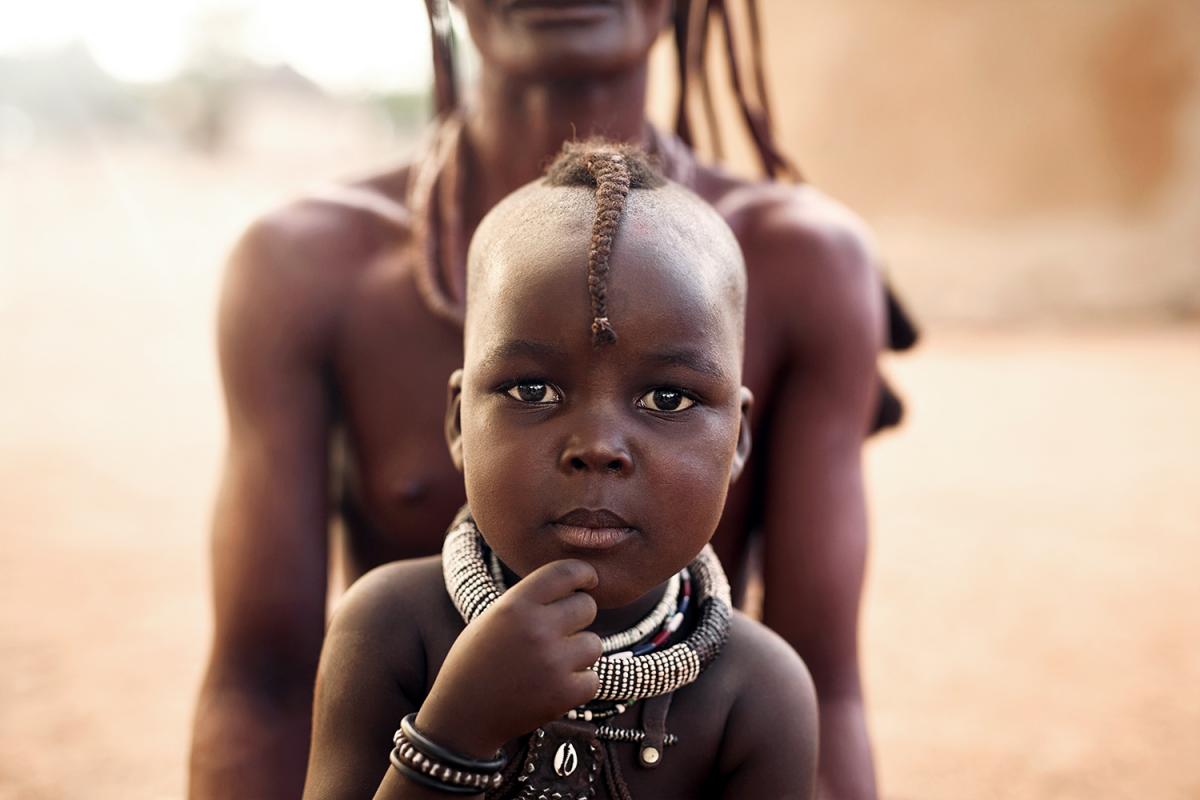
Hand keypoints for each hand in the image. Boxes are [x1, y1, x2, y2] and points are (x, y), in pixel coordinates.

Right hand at [415, 559, 601, 757]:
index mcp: (516, 604)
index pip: (566, 572)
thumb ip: (529, 600)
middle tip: (560, 632)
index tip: (589, 581)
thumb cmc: (477, 661)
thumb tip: (573, 585)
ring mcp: (553, 663)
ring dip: (579, 654)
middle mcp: (537, 629)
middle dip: (578, 618)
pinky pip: (593, 679)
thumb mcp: (493, 617)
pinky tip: (555, 686)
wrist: (463, 716)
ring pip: (594, 644)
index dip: (584, 574)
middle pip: (587, 606)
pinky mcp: (564, 694)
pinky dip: (579, 684)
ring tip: (552, 663)